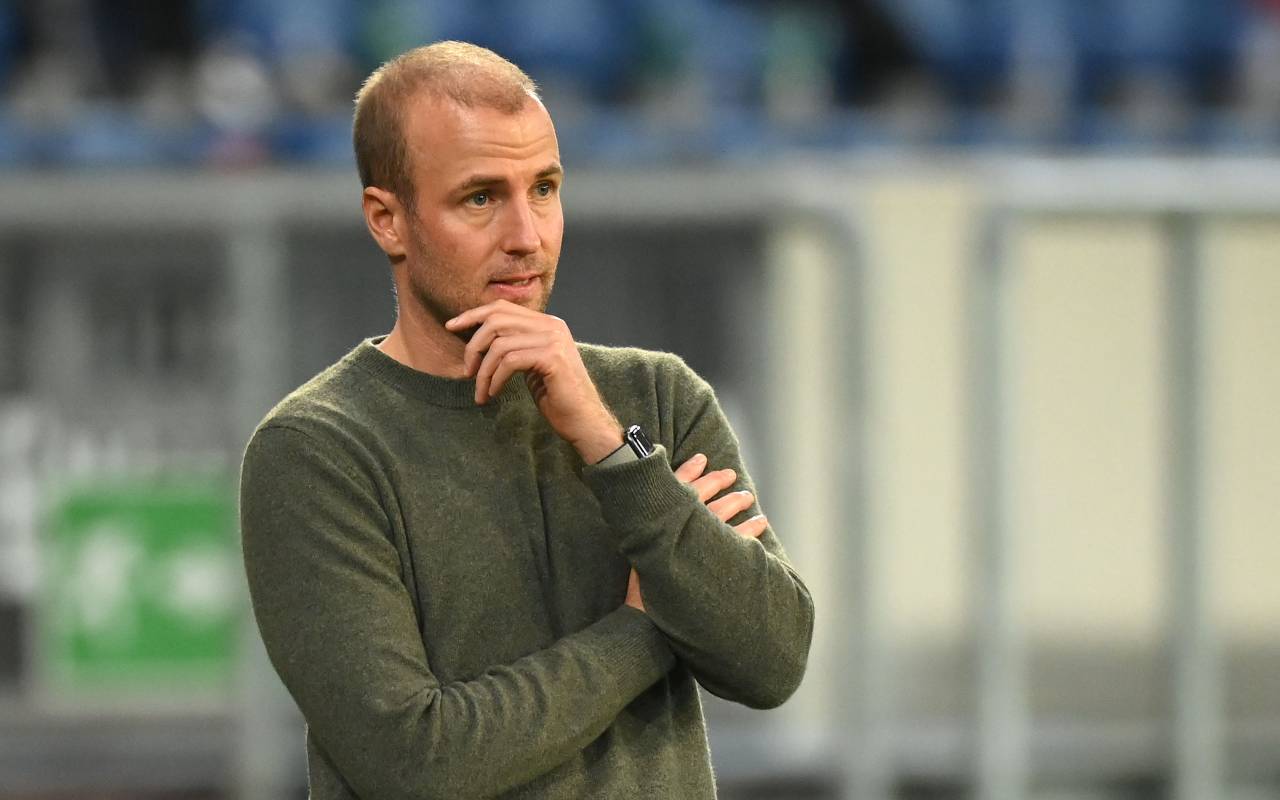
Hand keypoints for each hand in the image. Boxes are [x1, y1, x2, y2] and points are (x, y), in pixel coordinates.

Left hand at [445, 301, 622, 461]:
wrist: (584, 420)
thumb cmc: (556, 396)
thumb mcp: (532, 364)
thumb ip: (514, 345)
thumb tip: (478, 338)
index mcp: (547, 323)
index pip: (502, 307)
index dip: (473, 315)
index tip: (451, 327)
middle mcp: (552, 325)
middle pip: (496, 320)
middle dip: (474, 346)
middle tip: (466, 372)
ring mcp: (554, 340)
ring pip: (499, 344)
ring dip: (483, 371)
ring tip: (481, 391)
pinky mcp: (552, 358)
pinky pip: (509, 361)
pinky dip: (495, 378)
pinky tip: (493, 393)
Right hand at [624, 454, 767, 612]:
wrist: (645, 620)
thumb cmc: (641, 589)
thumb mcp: (639, 552)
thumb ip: (652, 530)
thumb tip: (663, 513)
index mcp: (656, 522)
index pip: (673, 486)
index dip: (688, 470)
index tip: (702, 459)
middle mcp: (674, 527)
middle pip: (700, 495)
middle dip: (717, 481)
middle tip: (731, 474)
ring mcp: (693, 544)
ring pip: (721, 514)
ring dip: (736, 501)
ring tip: (748, 496)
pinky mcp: (711, 563)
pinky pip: (737, 540)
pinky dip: (750, 529)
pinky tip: (760, 523)